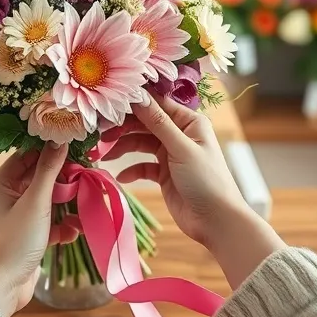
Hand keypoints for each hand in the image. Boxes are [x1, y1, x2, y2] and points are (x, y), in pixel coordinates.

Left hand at [0, 143, 78, 316]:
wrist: (1, 289)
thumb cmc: (13, 242)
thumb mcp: (35, 202)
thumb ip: (48, 170)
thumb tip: (59, 138)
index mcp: (0, 183)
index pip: (26, 155)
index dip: (49, 151)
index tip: (74, 149)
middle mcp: (6, 197)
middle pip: (39, 177)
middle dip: (62, 179)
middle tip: (84, 176)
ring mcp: (17, 217)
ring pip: (46, 201)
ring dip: (65, 204)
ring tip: (83, 203)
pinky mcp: (27, 236)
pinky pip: (48, 223)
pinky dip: (61, 226)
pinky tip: (73, 231)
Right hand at [105, 97, 284, 288]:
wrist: (216, 222)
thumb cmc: (206, 180)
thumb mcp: (181, 149)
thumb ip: (158, 122)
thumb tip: (138, 95)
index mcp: (190, 122)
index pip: (157, 104)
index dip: (134, 103)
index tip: (109, 105)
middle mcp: (180, 134)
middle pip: (145, 123)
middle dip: (123, 128)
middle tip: (100, 135)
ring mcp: (171, 154)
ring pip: (140, 143)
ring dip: (123, 148)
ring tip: (104, 156)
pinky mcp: (164, 174)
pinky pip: (143, 166)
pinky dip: (132, 170)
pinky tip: (121, 177)